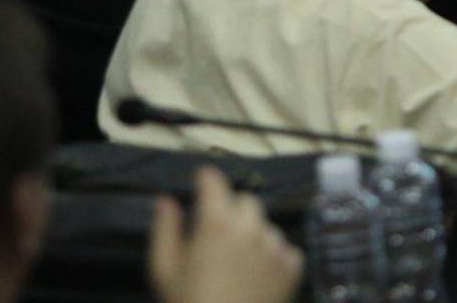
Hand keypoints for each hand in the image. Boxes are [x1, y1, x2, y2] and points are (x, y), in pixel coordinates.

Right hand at [149, 167, 302, 302]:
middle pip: (246, 200)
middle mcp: (249, 226)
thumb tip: (165, 200)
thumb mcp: (164, 270)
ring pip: (266, 225)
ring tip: (239, 262)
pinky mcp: (292, 267)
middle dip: (232, 210)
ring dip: (254, 234)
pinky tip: (259, 276)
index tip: (201, 182)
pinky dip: (274, 256)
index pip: (214, 181)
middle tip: (219, 234)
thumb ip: (165, 229)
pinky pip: (285, 249)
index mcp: (216, 222)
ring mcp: (274, 246)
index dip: (206, 179)